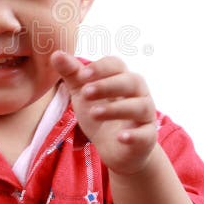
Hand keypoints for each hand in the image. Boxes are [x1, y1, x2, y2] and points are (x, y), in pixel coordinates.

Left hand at [50, 51, 156, 174]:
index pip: (117, 65)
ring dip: (116, 108)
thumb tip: (55, 54)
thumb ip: (72, 74)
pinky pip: (146, 134)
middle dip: (108, 85)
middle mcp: (139, 93)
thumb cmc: (100, 115)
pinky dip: (134, 135)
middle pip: (131, 81)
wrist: (116, 150)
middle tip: (85, 92)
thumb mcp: (82, 93)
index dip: (101, 68)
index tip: (82, 75)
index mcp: (122, 78)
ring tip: (93, 113)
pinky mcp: (148, 137)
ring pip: (140, 106)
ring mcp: (146, 115)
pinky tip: (121, 138)